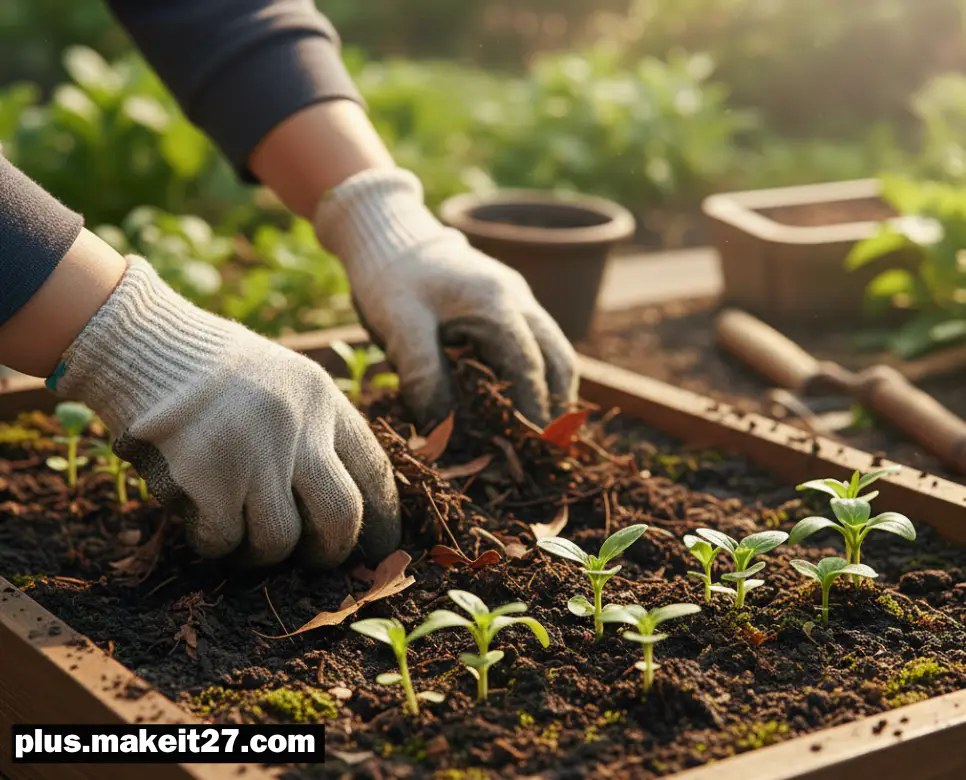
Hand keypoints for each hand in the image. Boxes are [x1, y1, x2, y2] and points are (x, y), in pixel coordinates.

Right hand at [49, 258, 399, 568]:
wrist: (143, 344)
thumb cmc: (215, 374)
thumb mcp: (284, 382)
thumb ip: (316, 433)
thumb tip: (346, 515)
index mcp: (323, 400)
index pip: (374, 471)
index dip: (383, 518)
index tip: (381, 548)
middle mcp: (298, 427)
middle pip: (343, 517)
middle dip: (331, 552)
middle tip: (314, 561)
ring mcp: (253, 453)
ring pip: (280, 541)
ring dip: (260, 552)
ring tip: (239, 532)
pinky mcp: (206, 477)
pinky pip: (223, 540)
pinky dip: (212, 540)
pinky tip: (198, 514)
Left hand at [313, 168, 577, 426]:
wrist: (390, 235)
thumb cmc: (391, 280)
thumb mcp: (400, 328)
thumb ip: (424, 378)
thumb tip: (445, 431)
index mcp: (496, 304)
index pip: (528, 366)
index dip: (532, 409)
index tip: (531, 446)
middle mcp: (518, 298)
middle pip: (558, 356)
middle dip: (559, 402)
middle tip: (550, 446)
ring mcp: (518, 295)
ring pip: (554, 346)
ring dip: (555, 387)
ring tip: (544, 428)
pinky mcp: (509, 298)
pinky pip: (538, 338)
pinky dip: (540, 370)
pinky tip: (523, 396)